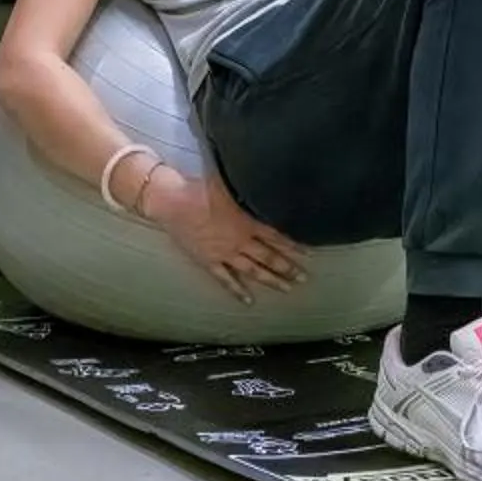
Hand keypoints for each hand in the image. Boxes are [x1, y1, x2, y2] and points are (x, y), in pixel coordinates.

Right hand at [141, 166, 309, 303]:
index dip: (293, 245)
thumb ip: (250, 187)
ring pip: (252, 271)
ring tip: (287, 288)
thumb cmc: (200, 188)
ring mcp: (224, 253)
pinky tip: (249, 300)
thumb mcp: (231, 183)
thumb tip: (269, 180)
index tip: (308, 254)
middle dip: (288, 267)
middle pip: (268, 257)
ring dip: (271, 279)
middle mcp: (239, 241)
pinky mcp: (208, 261)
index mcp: (247, 222)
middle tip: (304, 278)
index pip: (276, 236)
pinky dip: (238, 290)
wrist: (172, 202)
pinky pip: (226, 279)